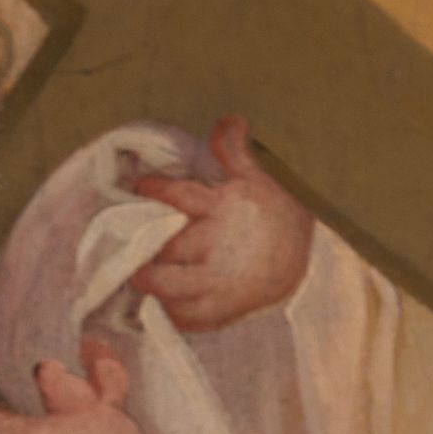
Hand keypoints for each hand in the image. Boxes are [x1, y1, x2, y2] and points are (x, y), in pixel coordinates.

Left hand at [126, 118, 314, 334]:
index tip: (140, 188)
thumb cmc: (272, 214)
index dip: (154, 191)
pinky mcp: (221, 309)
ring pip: (168, 286)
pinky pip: (185, 316)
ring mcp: (219, 282)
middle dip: (145, 249)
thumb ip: (233, 151)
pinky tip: (160, 303)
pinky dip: (168, 310)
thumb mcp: (255, 178)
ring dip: (150, 282)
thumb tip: (228, 117)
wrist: (302, 259)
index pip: (179, 196)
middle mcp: (217, 246)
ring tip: (140, 275)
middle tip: (129, 247)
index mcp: (222, 209)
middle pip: (166, 249)